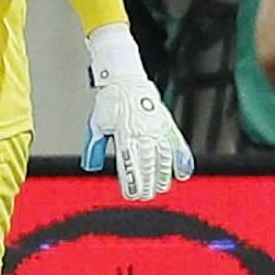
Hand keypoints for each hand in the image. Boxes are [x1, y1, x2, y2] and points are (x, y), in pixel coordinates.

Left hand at [81, 44, 194, 202]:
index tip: (132, 194)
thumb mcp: (97, 124)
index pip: (129, 162)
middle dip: (147, 182)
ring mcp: (156, 127)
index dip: (131, 180)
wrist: (126, 79)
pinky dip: (181, 160)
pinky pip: (177, 144)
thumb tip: (92, 165)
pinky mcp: (166, 124)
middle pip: (147, 163)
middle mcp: (142, 131)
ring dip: (163, 175)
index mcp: (124, 132)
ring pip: (163, 156)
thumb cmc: (111, 101)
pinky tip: (183, 173)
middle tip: (146, 195)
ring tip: (161, 188)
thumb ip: (95, 146)